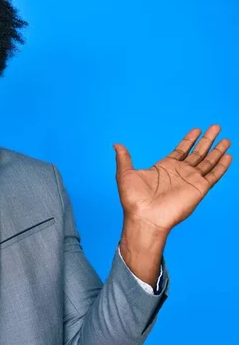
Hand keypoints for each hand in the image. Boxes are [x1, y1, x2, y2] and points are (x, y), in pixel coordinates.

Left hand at [114, 125, 231, 287]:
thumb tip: (116, 144)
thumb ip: (124, 158)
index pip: (181, 150)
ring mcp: (190, 180)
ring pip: (208, 161)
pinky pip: (213, 175)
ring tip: (226, 138)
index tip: (197, 129)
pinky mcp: (198, 189)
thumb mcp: (125, 174)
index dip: (189, 140)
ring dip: (217, 150)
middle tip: (216, 127)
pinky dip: (221, 166)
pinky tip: (228, 155)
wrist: (144, 217)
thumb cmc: (133, 200)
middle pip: (198, 152)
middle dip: (207, 140)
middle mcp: (180, 172)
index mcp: (165, 167)